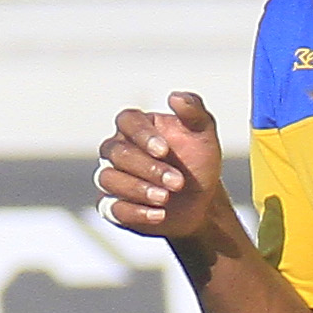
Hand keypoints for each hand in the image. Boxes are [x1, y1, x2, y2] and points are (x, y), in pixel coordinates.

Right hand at [97, 91, 232, 248]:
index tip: (164, 150)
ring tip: (166, 198)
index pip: (127, 121)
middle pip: (117, 153)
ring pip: (108, 179)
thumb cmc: (198, 162)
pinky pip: (110, 208)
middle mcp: (118, 150)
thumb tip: (175, 97)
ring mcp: (112, 178)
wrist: (201, 202)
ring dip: (138, 189)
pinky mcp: (111, 206)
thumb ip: (193, 111)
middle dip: (148, 168)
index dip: (142, 135)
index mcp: (137, 127)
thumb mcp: (203, 135)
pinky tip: (159, 214)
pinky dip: (134, 212)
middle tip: (178, 182)